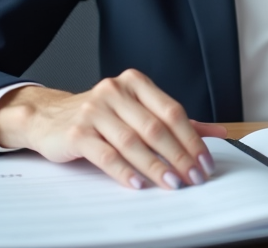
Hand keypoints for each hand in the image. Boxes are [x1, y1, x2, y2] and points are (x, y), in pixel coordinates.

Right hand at [0, 69, 226, 189]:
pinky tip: (137, 183)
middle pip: (155, 127)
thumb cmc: (101, 117)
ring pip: (132, 142)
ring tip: (171, 184)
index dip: (192, 139)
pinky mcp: (76, 132)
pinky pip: (105, 153)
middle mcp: (114, 91)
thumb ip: (176, 122)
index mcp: (135, 83)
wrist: (49, 118)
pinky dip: (123, 170)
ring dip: (155, 166)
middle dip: (178, 156)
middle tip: (193, 177)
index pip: (172, 111)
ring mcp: (94, 110)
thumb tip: (218, 132)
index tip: (205, 162)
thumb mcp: (138, 112)